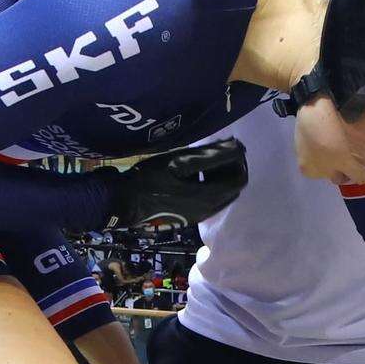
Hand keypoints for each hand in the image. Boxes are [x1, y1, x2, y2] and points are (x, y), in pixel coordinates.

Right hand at [110, 139, 247, 230]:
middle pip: (233, 188)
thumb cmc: (151, 180)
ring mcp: (198, 216)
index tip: (230, 145)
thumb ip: (210, 155)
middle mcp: (208, 210)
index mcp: (209, 197)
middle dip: (231, 168)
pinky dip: (211, 187)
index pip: (239, 178)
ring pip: (222, 196)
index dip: (240, 160)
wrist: (125, 203)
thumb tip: (236, 146)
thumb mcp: (179, 162)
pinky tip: (194, 176)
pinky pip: (210, 202)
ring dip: (220, 178)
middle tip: (219, 151)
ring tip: (206, 161)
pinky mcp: (188, 218)